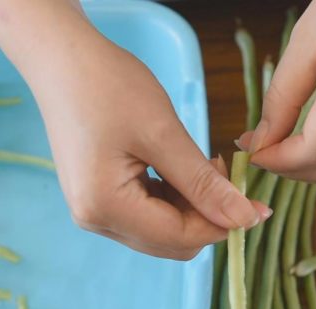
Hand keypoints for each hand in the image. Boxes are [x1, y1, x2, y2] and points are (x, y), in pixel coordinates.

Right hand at [0, 0, 269, 259]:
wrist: (62, 60)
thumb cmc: (108, 86)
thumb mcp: (164, 134)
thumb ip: (204, 184)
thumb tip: (245, 219)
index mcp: (106, 207)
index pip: (181, 238)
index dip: (223, 224)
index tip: (253, 201)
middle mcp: (96, 220)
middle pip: (172, 242)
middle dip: (206, 215)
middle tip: (220, 169)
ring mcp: (94, 212)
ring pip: (163, 232)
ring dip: (191, 206)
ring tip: (201, 162)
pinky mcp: (98, 199)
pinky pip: (148, 216)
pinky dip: (173, 199)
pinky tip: (179, 167)